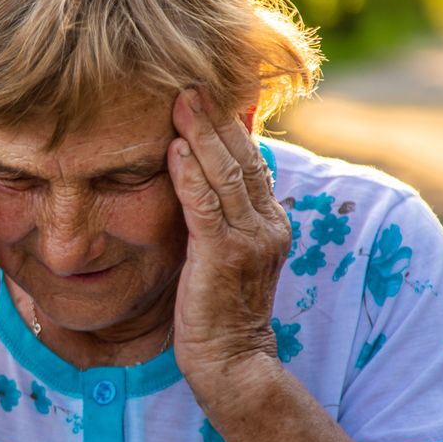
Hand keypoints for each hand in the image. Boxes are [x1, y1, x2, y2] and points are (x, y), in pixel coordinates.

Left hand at [167, 88, 289, 382]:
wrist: (230, 361)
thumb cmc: (217, 308)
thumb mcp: (223, 254)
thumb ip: (216, 217)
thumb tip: (192, 178)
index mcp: (269, 221)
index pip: (251, 161)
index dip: (228, 125)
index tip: (204, 92)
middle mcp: (267, 224)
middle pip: (241, 157)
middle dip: (215, 117)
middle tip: (189, 80)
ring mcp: (249, 240)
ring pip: (226, 174)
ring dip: (200, 133)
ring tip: (179, 99)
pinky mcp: (223, 256)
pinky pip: (205, 207)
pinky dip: (189, 175)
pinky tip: (173, 148)